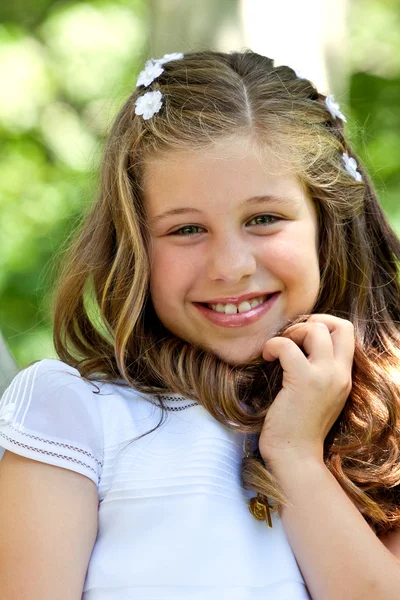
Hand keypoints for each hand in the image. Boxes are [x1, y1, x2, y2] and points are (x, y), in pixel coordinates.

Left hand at [259, 314, 353, 465]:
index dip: (325, 324)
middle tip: (292, 338)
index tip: (303, 336)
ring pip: (316, 329)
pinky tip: (267, 357)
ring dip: (292, 332)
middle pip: (340, 325)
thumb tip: (300, 345)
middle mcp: (340, 374)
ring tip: (278, 350)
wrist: (295, 456)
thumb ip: (319, 372)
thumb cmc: (299, 428)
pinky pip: (287, 345)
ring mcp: (324, 376)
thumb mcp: (319, 395)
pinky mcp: (303, 380)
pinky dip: (273, 345)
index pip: (347, 332)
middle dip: (313, 322)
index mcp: (345, 376)